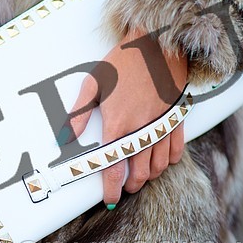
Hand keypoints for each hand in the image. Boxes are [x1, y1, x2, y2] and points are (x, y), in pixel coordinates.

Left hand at [69, 30, 187, 207]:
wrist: (156, 43)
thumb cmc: (122, 61)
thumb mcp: (93, 83)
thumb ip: (79, 113)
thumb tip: (65, 138)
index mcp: (119, 124)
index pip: (114, 168)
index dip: (110, 188)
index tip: (108, 199)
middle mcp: (142, 130)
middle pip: (139, 173)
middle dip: (130, 185)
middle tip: (123, 187)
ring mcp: (162, 126)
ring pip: (159, 166)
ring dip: (149, 176)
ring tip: (140, 177)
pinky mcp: (177, 118)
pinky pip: (176, 150)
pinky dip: (168, 161)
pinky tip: (161, 161)